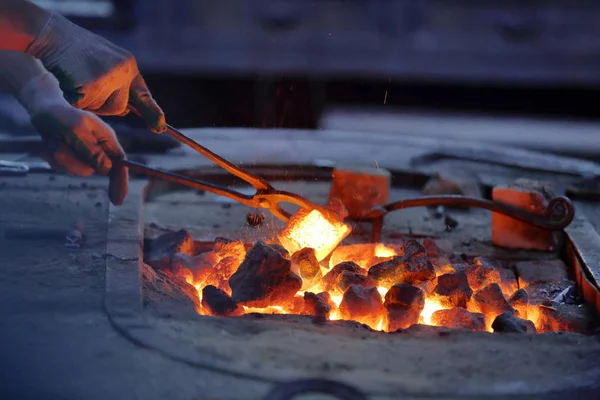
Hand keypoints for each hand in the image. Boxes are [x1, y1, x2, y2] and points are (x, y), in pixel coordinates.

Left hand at [23, 72, 127, 204]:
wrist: (43, 110)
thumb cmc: (61, 117)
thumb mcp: (76, 132)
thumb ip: (92, 151)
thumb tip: (106, 169)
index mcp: (106, 139)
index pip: (120, 165)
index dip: (120, 182)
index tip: (117, 200)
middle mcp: (99, 148)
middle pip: (94, 170)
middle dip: (74, 162)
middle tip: (59, 146)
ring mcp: (86, 153)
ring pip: (77, 170)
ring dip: (62, 159)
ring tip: (54, 142)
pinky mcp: (73, 156)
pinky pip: (66, 168)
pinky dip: (55, 160)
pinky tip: (50, 146)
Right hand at [26, 13, 165, 132]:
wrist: (54, 35)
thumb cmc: (78, 50)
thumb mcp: (107, 62)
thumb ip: (118, 84)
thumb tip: (126, 111)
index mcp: (129, 66)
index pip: (144, 95)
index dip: (153, 113)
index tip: (160, 128)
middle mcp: (122, 72)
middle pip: (119, 108)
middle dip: (104, 105)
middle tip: (89, 85)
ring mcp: (107, 79)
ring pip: (101, 109)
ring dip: (88, 101)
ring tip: (78, 78)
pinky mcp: (90, 86)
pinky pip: (83, 106)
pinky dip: (73, 98)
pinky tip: (70, 81)